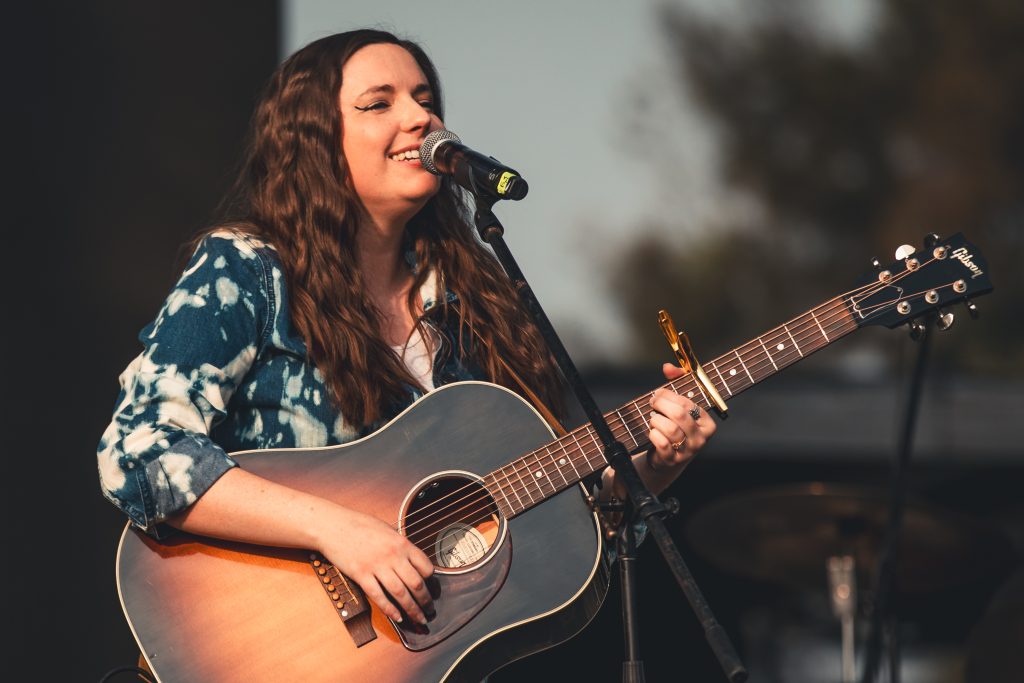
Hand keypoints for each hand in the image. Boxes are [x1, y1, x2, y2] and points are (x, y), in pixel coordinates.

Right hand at [318, 506, 434, 625]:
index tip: (432, 589)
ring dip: (412, 609)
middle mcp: (392, 555)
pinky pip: (379, 597)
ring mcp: (376, 566)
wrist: (333, 526)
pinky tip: (397, 617)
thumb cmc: (359, 525)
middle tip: (429, 610)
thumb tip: (412, 561)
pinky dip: (390, 610)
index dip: (431, 581)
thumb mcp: (387, 530)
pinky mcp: (361, 575)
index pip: (425, 567)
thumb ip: (400, 546)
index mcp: (402, 543)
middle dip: (425, 601)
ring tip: (419, 619)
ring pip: (400, 593)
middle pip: (416, 584)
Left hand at [646, 363, 716, 470]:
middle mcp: (701, 438)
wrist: (667, 458)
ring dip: (656, 420)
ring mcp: (688, 451)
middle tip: (652, 402)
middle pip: (679, 415)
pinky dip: (653, 434)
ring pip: (670, 429)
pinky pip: (662, 443)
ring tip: (653, 418)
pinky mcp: (673, 460)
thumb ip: (677, 380)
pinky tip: (652, 431)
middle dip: (661, 405)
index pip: (688, 404)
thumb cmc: (675, 426)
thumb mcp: (680, 404)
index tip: (658, 394)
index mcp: (707, 423)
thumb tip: (668, 367)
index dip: (669, 395)